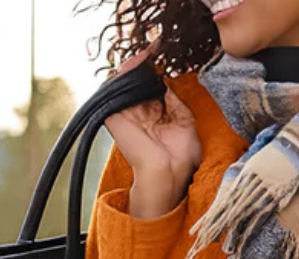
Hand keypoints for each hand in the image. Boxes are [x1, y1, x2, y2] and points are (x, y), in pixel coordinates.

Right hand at [105, 43, 201, 218]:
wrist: (168, 172)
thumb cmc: (181, 156)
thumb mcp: (185, 120)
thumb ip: (174, 99)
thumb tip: (166, 79)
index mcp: (154, 115)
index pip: (150, 85)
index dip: (155, 68)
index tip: (162, 51)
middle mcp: (138, 112)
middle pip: (136, 80)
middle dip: (144, 63)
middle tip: (154, 46)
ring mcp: (125, 113)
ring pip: (124, 80)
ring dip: (134, 65)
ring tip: (146, 53)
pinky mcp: (114, 114)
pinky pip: (113, 87)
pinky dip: (124, 73)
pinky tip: (138, 62)